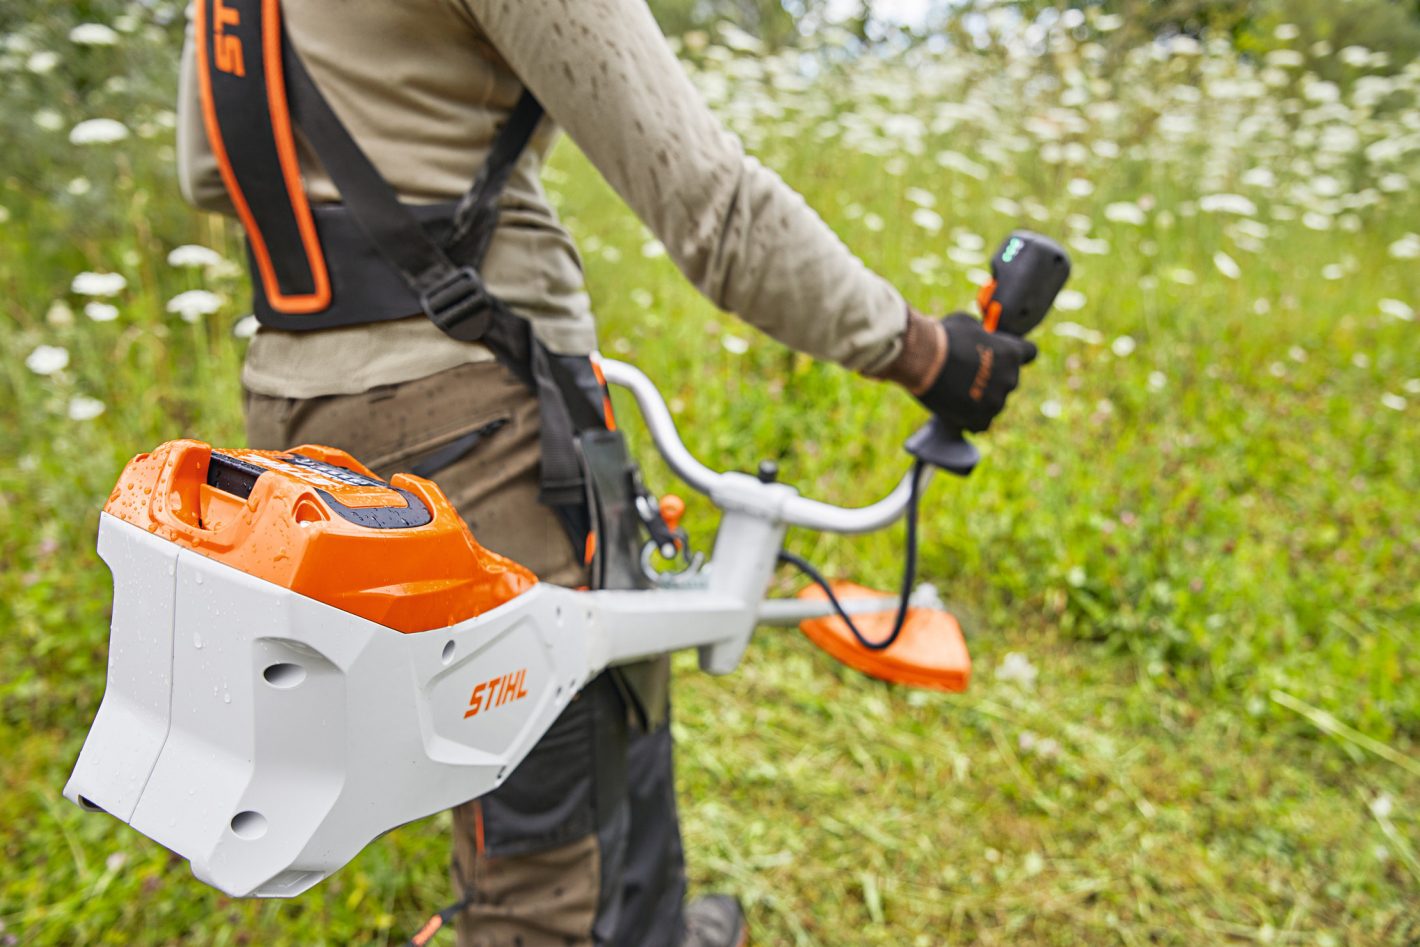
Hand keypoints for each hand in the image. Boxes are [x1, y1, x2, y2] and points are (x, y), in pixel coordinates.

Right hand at [915, 313, 1036, 432]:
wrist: (924, 360)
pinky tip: (959, 410)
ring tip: (956, 391)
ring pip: (994, 402)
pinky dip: (972, 418)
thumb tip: (978, 338)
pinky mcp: (978, 418)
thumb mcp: (968, 324)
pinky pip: (982, 423)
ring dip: (981, 398)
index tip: (1002, 354)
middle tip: (967, 372)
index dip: (1016, 353)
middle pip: (1008, 379)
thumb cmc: (943, 336)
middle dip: (992, 376)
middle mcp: (1009, 378)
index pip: (1030, 353)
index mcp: (1011, 353)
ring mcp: (995, 401)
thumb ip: (981, 334)